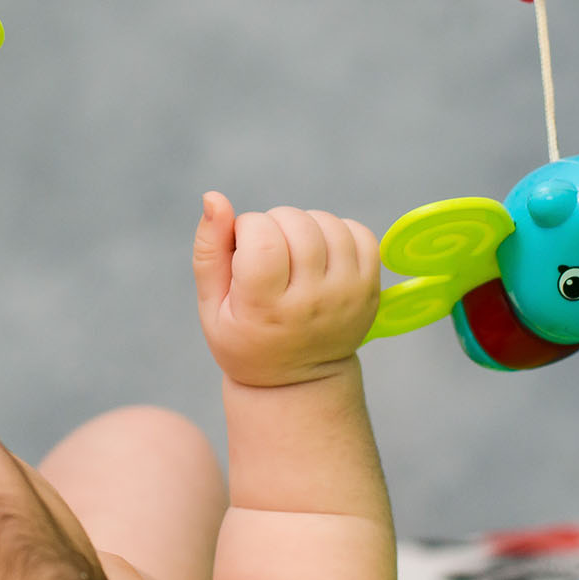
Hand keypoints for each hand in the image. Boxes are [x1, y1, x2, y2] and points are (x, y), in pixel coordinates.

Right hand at [192, 194, 378, 388]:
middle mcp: (313, 302)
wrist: (298, 382)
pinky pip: (359, 233)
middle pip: (296, 224)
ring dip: (304, 225)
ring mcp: (347, 295)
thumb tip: (214, 197)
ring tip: (292, 251)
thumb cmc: (244, 338)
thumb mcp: (212, 306)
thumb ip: (208, 250)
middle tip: (266, 251)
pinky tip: (319, 252)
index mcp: (266, 308)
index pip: (262, 236)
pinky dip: (336, 231)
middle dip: (273, 223)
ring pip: (327, 223)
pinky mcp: (370, 289)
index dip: (247, 228)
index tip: (242, 248)